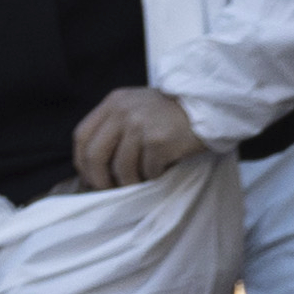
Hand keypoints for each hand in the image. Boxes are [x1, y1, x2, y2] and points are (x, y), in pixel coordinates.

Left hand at [70, 88, 207, 190]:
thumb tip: (93, 167)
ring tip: (141, 181)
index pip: (82, 136)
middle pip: (95, 155)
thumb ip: (115, 127)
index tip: (90, 178)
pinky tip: (162, 171)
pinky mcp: (159, 140)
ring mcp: (140, 125)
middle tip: (110, 190)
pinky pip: (147, 170)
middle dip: (99, 180)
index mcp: (114, 103)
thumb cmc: (173, 114)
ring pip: (121, 168)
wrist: (212, 106)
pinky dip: (153, 177)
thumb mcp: (138, 108)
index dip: (82, 162)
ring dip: (130, 182)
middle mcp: (123, 111)